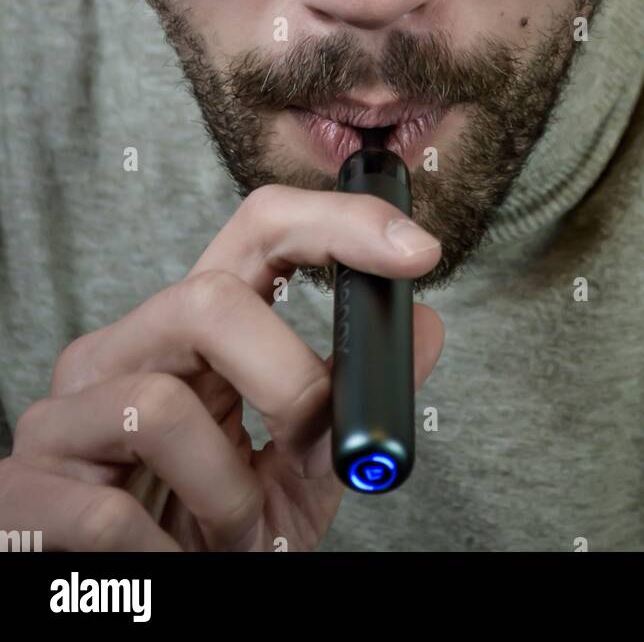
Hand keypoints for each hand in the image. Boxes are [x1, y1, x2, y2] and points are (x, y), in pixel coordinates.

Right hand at [0, 186, 443, 550]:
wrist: (134, 601)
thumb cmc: (211, 524)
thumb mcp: (298, 469)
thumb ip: (350, 407)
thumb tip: (423, 328)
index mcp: (195, 330)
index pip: (259, 230)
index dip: (339, 223)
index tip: (416, 250)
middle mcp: (123, 348)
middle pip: (209, 300)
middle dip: (289, 380)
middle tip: (313, 444)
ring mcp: (65, 412)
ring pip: (161, 406)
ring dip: (227, 492)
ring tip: (232, 533)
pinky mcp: (23, 488)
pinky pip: (107, 511)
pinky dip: (162, 554)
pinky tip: (167, 563)